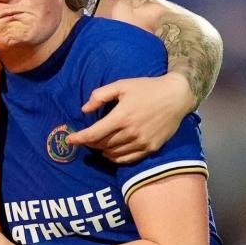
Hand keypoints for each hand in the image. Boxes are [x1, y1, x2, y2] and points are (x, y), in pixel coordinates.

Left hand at [65, 73, 193, 163]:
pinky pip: (128, 159)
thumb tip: (84, 109)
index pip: (93, 134)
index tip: (69, 140)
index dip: (79, 139)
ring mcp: (142, 142)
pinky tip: (111, 153)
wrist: (177, 96)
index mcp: (121, 116)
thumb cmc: (147, 88)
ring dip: (102, 150)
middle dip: (90, 143)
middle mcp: (131, 132)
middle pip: (102, 145)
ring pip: (114, 153)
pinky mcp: (151, 148)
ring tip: (97, 144)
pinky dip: (116, 158)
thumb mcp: (122, 85)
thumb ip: (100, 95)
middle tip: (85, 139)